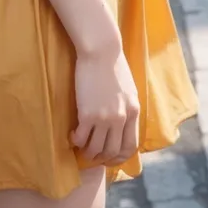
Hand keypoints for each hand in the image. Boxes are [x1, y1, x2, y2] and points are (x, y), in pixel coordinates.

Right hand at [71, 44, 139, 165]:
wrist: (101, 50)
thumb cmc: (113, 64)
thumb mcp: (129, 89)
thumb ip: (127, 107)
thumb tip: (122, 122)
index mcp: (133, 112)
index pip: (130, 146)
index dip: (120, 157)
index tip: (110, 157)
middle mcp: (121, 118)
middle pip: (113, 151)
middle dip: (102, 158)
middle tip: (93, 155)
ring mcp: (105, 118)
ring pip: (96, 148)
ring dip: (88, 152)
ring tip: (82, 147)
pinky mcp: (88, 114)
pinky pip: (81, 137)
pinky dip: (76, 141)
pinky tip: (73, 135)